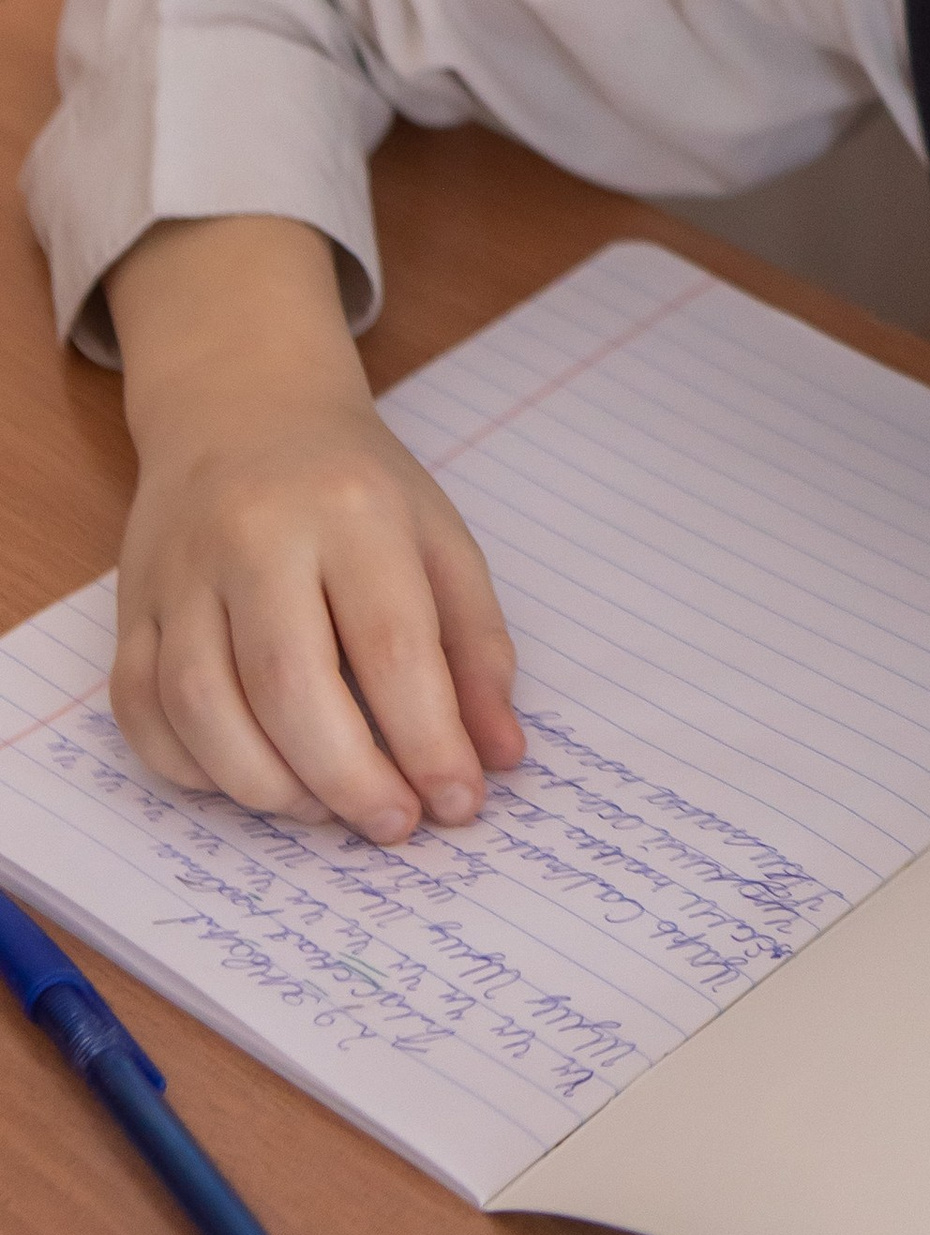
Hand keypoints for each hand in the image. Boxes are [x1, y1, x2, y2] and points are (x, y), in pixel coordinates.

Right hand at [103, 217, 521, 842]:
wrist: (241, 409)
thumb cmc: (355, 486)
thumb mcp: (440, 541)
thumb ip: (476, 651)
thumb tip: (497, 759)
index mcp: (350, 510)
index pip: (390, 645)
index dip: (427, 741)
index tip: (459, 804)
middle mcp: (253, 536)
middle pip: (287, 683)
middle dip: (347, 778)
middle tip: (393, 825)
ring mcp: (177, 573)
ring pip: (200, 706)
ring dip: (267, 786)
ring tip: (325, 809)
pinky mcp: (127, 607)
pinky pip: (140, 711)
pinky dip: (192, 769)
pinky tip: (250, 780)